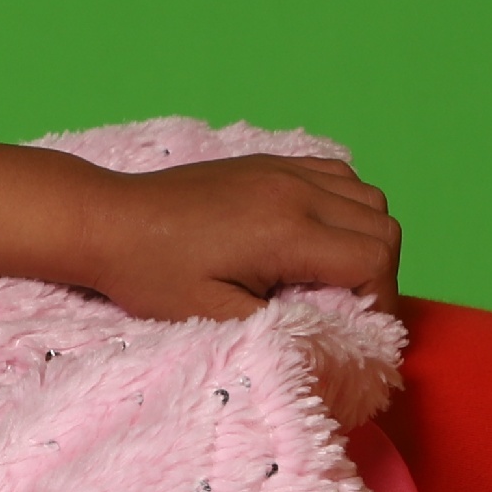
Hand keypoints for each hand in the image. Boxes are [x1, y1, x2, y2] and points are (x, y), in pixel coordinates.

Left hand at [69, 155, 400, 321]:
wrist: (108, 220)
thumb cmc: (151, 274)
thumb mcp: (211, 316)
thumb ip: (281, 323)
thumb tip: (333, 328)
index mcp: (284, 230)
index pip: (374, 258)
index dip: (380, 299)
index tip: (359, 326)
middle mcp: (295, 190)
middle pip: (383, 226)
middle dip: (379, 272)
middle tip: (350, 305)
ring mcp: (284, 169)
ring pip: (368, 196)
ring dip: (366, 236)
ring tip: (335, 272)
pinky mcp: (270, 163)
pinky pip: (337, 174)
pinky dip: (346, 206)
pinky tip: (317, 234)